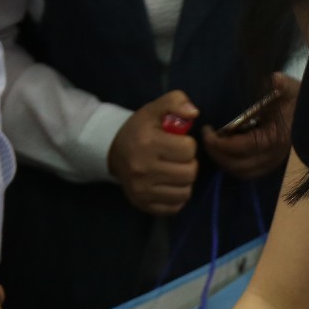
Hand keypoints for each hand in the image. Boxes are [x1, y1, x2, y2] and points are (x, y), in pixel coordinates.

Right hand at [109, 90, 200, 215]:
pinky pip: (174, 207)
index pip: (188, 149)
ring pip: (185, 192)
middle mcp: (143, 168)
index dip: (188, 145)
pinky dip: (177, 197)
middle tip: (178, 159)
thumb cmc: (139, 129)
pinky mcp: (142, 204)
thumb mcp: (154, 109)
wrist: (114, 150)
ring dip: (185, 181)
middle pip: (189, 173)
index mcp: (148, 143)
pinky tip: (169, 185)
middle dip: (189, 164)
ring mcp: (142, 190)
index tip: (178, 143)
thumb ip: (176, 101)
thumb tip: (194, 112)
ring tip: (175, 171)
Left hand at [202, 74, 297, 181]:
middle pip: (238, 165)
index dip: (220, 143)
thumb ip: (281, 84)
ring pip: (243, 172)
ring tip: (213, 146)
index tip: (207, 131)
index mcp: (276, 138)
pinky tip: (225, 151)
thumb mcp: (289, 87)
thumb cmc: (298, 97)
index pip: (241, 148)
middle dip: (218, 154)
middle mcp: (275, 155)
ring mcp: (274, 162)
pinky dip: (234, 165)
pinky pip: (249, 172)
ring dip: (224, 162)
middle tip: (205, 139)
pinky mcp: (272, 164)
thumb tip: (275, 80)